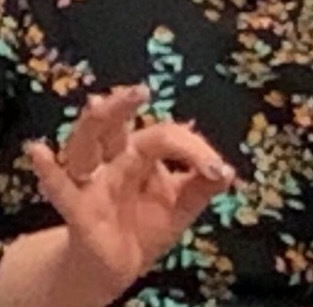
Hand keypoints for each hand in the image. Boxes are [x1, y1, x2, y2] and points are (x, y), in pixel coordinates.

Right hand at [26, 85, 234, 301]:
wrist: (119, 266)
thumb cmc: (148, 224)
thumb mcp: (182, 206)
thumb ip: (202, 186)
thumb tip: (228, 172)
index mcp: (139, 151)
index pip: (163, 136)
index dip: (192, 148)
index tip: (218, 169)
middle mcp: (112, 158)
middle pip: (113, 124)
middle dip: (122, 104)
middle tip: (141, 90)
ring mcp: (93, 181)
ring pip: (84, 144)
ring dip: (92, 124)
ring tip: (97, 104)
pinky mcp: (78, 209)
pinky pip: (60, 189)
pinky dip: (48, 171)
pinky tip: (37, 152)